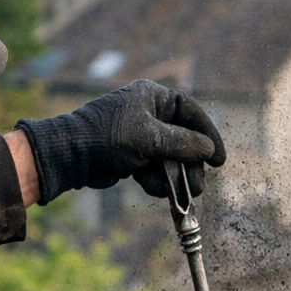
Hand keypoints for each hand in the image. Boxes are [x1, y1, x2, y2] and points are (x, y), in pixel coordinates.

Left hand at [15, 80, 226, 204]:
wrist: (71, 156)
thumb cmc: (108, 138)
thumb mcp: (151, 139)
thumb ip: (183, 144)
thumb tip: (208, 148)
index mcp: (151, 96)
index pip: (189, 111)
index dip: (207, 133)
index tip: (219, 159)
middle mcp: (147, 113)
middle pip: (182, 138)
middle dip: (191, 164)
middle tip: (200, 186)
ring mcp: (138, 136)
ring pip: (169, 157)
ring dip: (175, 177)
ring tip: (183, 194)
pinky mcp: (130, 156)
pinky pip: (153, 169)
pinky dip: (155, 181)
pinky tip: (153, 189)